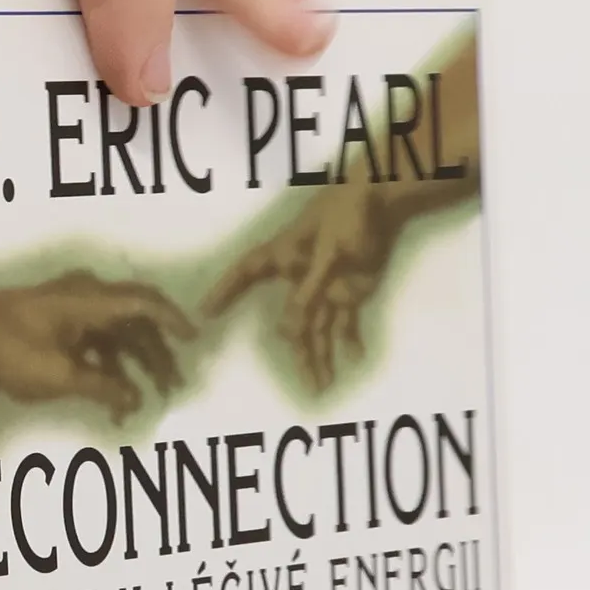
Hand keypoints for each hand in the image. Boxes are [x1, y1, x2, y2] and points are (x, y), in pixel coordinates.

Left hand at [0, 271, 191, 422]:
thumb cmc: (14, 353)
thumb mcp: (63, 376)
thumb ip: (104, 387)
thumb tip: (136, 401)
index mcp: (91, 300)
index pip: (143, 303)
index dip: (172, 320)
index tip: (193, 338)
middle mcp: (86, 295)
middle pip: (134, 322)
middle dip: (156, 355)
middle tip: (172, 386)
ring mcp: (71, 307)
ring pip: (116, 333)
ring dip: (132, 365)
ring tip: (144, 400)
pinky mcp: (59, 322)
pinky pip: (96, 340)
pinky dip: (108, 365)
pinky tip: (112, 399)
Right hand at [204, 185, 403, 391]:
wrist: (384, 202)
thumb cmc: (348, 213)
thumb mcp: (329, 249)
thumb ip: (311, 290)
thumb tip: (289, 330)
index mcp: (286, 255)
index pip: (247, 271)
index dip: (225, 290)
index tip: (205, 312)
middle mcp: (300, 278)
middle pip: (293, 322)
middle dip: (297, 354)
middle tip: (301, 386)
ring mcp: (325, 287)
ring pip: (319, 329)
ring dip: (321, 357)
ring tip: (321, 388)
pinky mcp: (349, 291)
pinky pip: (346, 322)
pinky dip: (350, 341)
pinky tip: (354, 359)